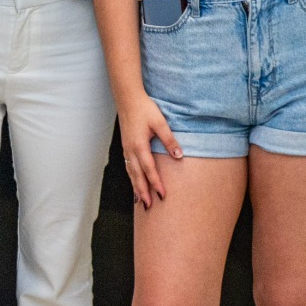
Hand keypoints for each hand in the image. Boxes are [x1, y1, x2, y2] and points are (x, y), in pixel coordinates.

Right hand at [119, 93, 181, 208]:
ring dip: (136, 187)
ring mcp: (126, 148)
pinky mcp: (126, 146)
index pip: (149, 169)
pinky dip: (132, 177)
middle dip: (143, 191)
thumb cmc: (144, 108)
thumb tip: (179, 156)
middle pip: (137, 175)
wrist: (127, 98)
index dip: (156, 183)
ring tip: (140, 200)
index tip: (162, 196)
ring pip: (131, 172)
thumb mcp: (160, 122)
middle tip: (148, 207)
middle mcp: (130, 149)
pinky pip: (128, 166)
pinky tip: (135, 182)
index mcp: (139, 145)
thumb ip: (169, 140)